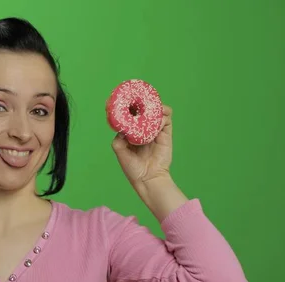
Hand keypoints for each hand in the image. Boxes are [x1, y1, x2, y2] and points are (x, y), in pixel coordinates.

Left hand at [112, 105, 187, 220]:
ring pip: (157, 114)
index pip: (132, 117)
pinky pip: (166, 121)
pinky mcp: (165, 136)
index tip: (128, 100)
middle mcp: (144, 131)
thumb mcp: (120, 152)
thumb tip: (121, 129)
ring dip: (155, 107)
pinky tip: (159, 115)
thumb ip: (118, 140)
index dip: (131, 108)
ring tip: (152, 105)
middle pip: (145, 112)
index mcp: (132, 134)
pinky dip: (164, 116)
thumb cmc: (133, 168)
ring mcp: (155, 132)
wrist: (148, 179)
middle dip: (144, 104)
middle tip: (141, 99)